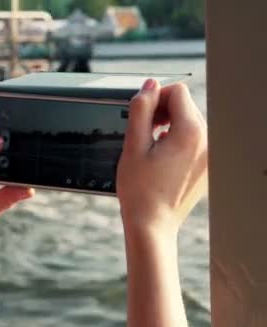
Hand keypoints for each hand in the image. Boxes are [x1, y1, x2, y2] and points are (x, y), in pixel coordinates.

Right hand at [117, 79, 207, 237]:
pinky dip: (177, 141)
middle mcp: (207, 141)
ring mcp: (210, 155)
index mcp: (190, 133)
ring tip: (151, 147)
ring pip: (189, 123)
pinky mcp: (207, 166)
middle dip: (162, 112)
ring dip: (169, 126)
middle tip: (142, 134)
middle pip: (185, 106)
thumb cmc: (139, 189)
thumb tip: (150, 85)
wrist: (152, 224)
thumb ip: (141, 110)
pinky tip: (161, 159)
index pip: (178, 92)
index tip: (140, 117)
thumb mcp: (133, 145)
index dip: (155, 98)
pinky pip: (194, 141)